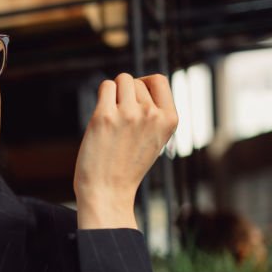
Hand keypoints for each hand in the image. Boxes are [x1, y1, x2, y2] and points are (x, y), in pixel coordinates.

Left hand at [73, 73, 177, 229]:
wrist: (108, 191)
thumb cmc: (128, 166)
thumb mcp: (154, 138)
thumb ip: (153, 112)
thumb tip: (138, 83)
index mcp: (170, 120)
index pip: (159, 80)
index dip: (145, 84)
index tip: (136, 98)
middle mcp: (152, 114)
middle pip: (135, 81)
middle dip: (126, 95)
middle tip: (120, 121)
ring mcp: (128, 114)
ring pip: (121, 80)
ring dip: (114, 94)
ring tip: (112, 118)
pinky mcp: (104, 116)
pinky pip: (105, 86)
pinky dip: (102, 96)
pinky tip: (102, 116)